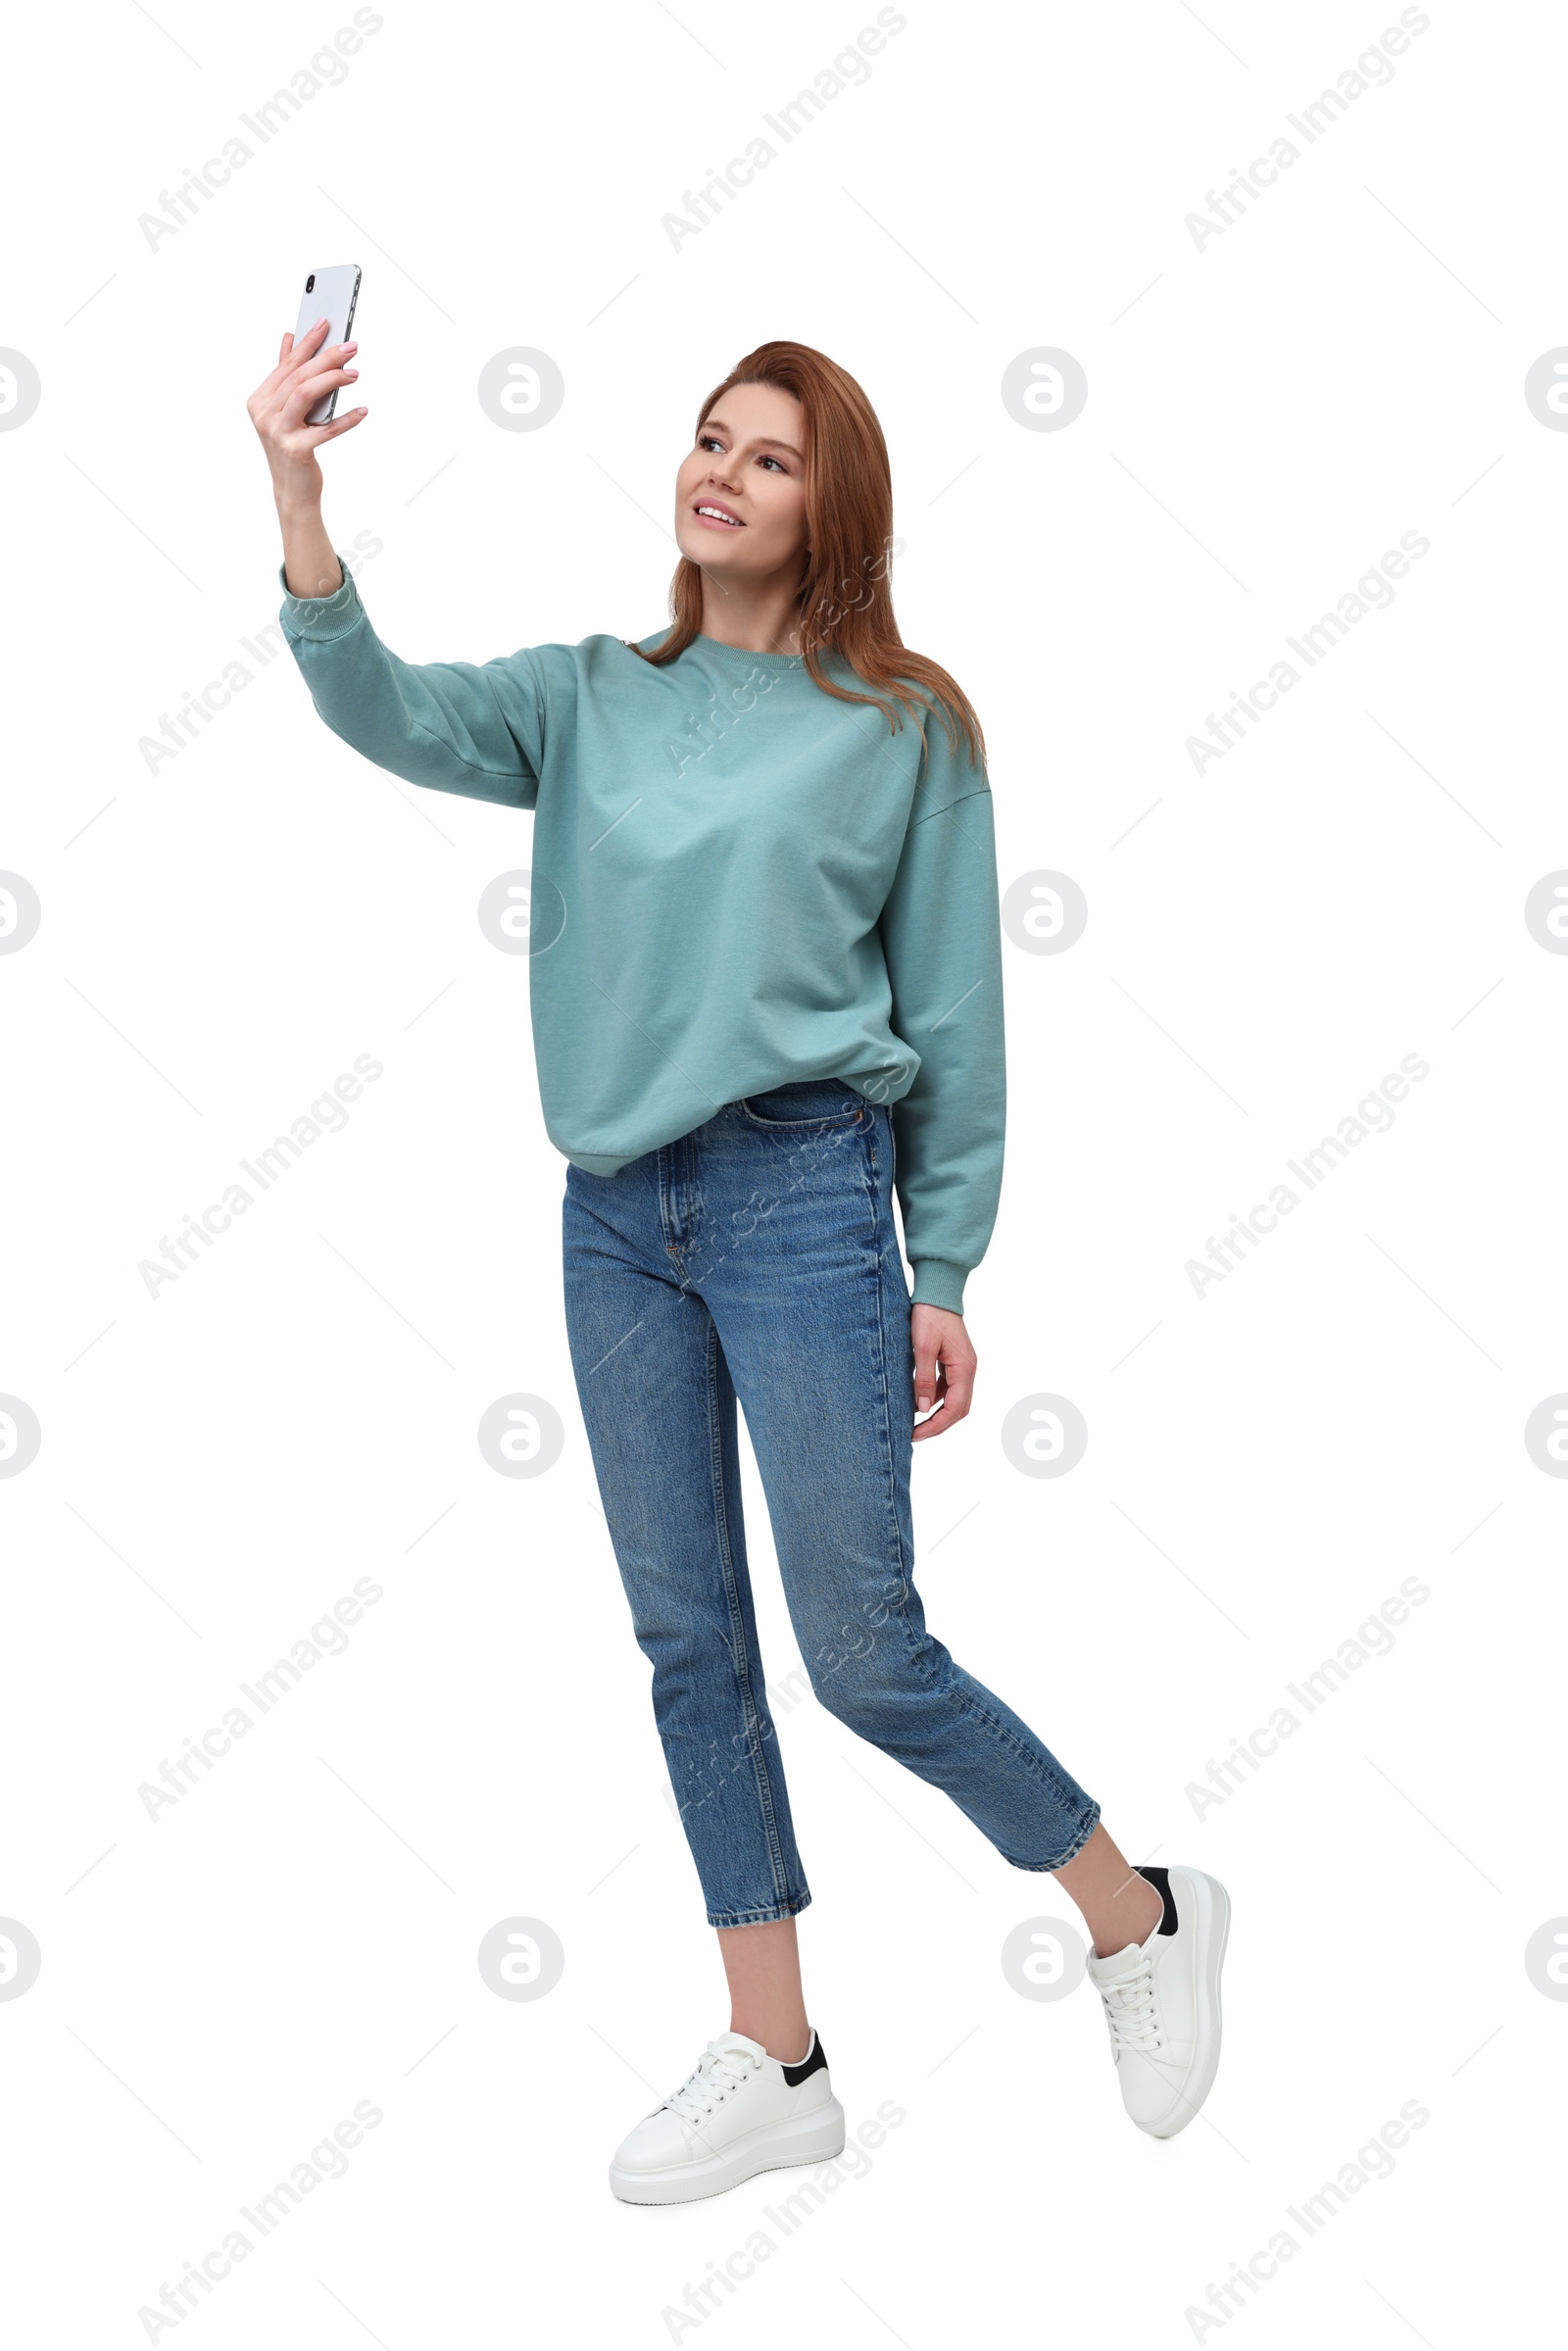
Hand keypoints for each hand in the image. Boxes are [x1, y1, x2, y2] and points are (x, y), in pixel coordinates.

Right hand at [247, 316, 366, 507]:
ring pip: (305, 394)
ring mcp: (277, 432)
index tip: (325, 324)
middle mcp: (264, 413)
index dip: (307, 343)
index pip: (287, 364)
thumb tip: (289, 340)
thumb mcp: (285, 409)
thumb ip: (286, 376)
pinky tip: (363, 411)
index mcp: (260, 399)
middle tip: (351, 348)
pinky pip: (325, 430)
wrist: (292, 489)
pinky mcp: (295, 450)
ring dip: (332, 380)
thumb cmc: (292, 446)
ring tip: (354, 374)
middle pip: (298, 376)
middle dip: (326, 358)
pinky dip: (346, 419)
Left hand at [910, 1303, 975, 1441]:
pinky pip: (947, 1387)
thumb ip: (923, 1379)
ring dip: (936, 1413)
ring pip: (954, 1399)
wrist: (937, 1292)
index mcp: (964, 1369)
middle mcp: (968, 1370)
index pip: (955, 1409)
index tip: (916, 1434)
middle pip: (958, 1409)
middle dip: (938, 1424)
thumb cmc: (930, 1316)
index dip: (936, 1425)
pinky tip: (917, 1400)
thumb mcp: (922, 1348)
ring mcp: (962, 1366)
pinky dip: (934, 1398)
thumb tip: (922, 1409)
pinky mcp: (954, 1361)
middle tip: (915, 1435)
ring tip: (914, 1422)